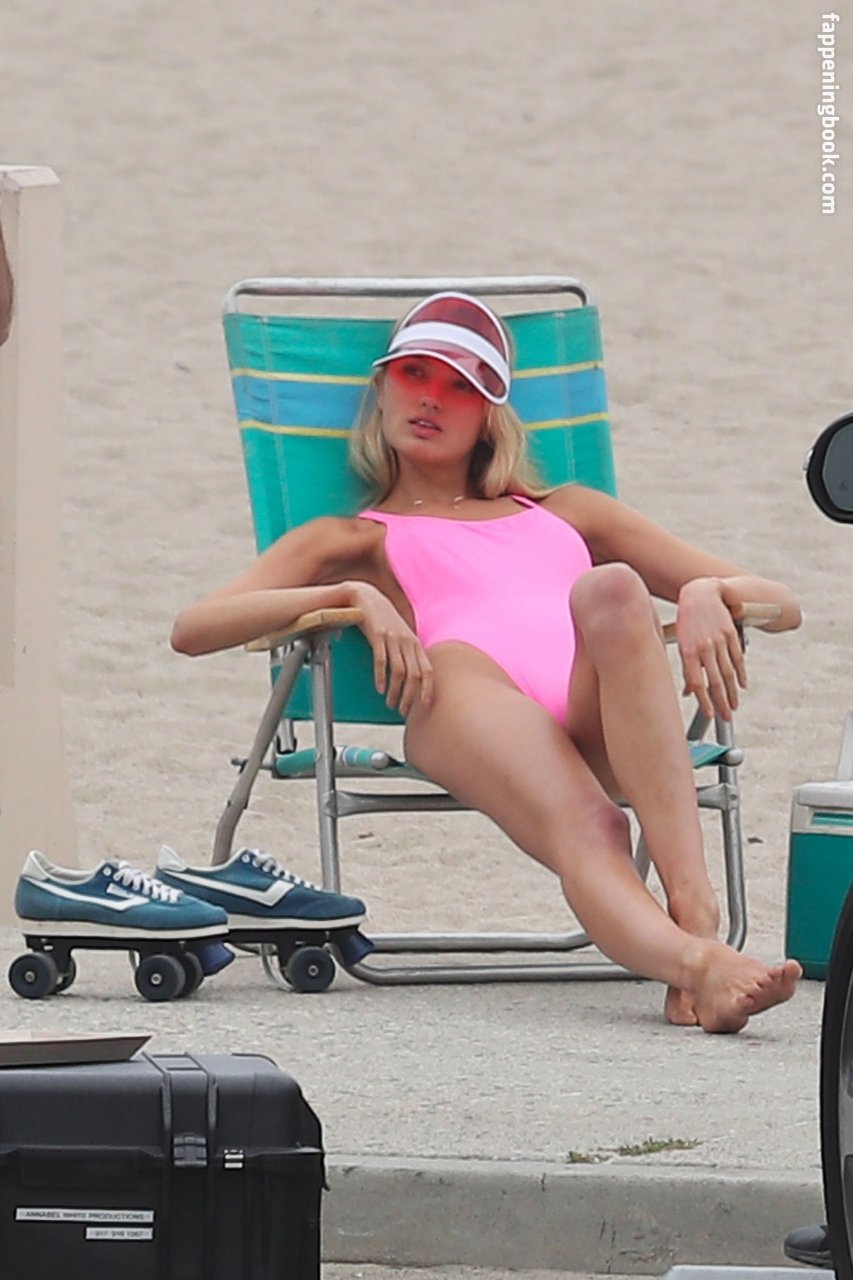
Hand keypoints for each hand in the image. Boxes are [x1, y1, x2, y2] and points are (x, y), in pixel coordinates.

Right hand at [348, 581, 433, 715]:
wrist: (368, 599)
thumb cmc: (385, 621)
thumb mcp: (401, 636)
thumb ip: (409, 653)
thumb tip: (413, 678)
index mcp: (416, 644)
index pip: (428, 671)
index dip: (428, 689)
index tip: (425, 706)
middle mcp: (408, 641)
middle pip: (415, 675)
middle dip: (410, 696)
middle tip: (403, 711)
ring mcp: (393, 638)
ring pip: (399, 671)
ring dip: (395, 691)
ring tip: (390, 703)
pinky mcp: (378, 636)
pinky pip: (381, 660)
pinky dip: (381, 677)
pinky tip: (379, 689)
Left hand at [675, 578, 746, 720]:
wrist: (701, 592)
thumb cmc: (686, 620)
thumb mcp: (681, 643)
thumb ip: (687, 668)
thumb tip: (687, 692)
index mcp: (688, 650)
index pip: (697, 681)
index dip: (704, 700)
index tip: (709, 714)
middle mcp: (704, 646)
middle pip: (715, 680)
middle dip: (721, 702)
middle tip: (725, 717)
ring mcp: (719, 640)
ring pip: (728, 672)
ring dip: (732, 692)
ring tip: (733, 707)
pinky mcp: (731, 634)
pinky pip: (737, 658)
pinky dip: (741, 674)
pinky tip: (741, 685)